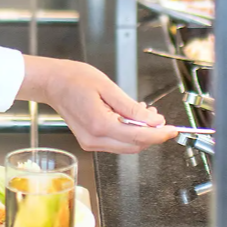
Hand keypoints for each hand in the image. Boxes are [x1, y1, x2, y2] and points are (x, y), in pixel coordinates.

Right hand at [19, 57, 177, 152]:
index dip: (159, 135)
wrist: (53, 83)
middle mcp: (94, 139)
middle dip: (152, 135)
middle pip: (134, 146)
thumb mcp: (108, 87)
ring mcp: (91, 143)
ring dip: (141, 134)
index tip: (173, 130)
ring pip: (127, 147)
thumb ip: (132, 107)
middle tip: (161, 118)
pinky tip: (132, 118)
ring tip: (147, 114)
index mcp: (99, 125)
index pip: (138, 137)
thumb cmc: (75, 79)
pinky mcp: (90, 141)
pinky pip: (117, 143)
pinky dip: (129, 134)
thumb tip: (153, 120)